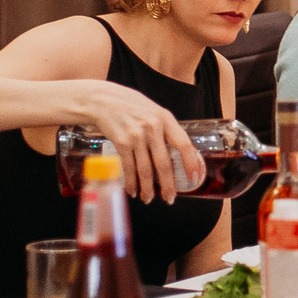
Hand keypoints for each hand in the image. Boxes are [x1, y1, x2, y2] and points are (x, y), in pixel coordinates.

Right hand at [79, 82, 202, 204]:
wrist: (103, 99)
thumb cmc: (130, 105)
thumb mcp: (153, 111)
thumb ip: (164, 129)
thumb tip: (177, 152)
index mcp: (165, 118)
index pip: (184, 144)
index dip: (191, 163)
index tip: (194, 177)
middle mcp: (153, 127)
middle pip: (164, 163)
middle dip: (168, 185)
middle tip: (170, 198)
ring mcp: (137, 135)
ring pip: (146, 169)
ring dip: (147, 188)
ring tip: (148, 198)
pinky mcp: (122, 142)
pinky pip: (129, 167)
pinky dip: (131, 182)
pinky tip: (132, 190)